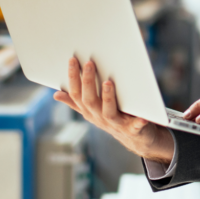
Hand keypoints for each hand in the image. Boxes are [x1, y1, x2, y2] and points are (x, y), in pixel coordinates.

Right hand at [53, 57, 174, 164]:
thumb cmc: (114, 118)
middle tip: (89, 63)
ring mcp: (116, 125)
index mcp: (89, 111)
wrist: (136, 139)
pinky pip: (135, 126)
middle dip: (88, 82)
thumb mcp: (93, 110)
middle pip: (90, 101)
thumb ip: (76, 102)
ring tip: (108, 83)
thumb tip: (56, 94)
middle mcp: (99, 118)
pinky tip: (142, 116)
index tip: (73, 60)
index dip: (73, 78)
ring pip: (108, 113)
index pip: (76, 94)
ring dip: (108, 98)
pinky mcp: (133, 130)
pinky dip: (138, 122)